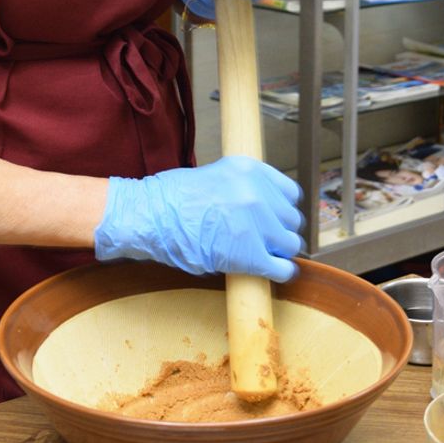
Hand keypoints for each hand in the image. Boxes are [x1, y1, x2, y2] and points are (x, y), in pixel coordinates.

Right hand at [93, 156, 303, 282]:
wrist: (152, 217)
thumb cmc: (173, 198)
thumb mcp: (216, 175)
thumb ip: (244, 186)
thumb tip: (264, 206)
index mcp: (250, 169)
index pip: (290, 193)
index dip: (282, 208)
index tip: (274, 217)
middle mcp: (258, 192)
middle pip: (292, 219)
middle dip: (279, 231)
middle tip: (264, 239)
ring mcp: (257, 223)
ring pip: (290, 243)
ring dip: (278, 251)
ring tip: (262, 254)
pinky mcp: (250, 253)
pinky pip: (282, 267)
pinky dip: (280, 272)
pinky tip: (272, 271)